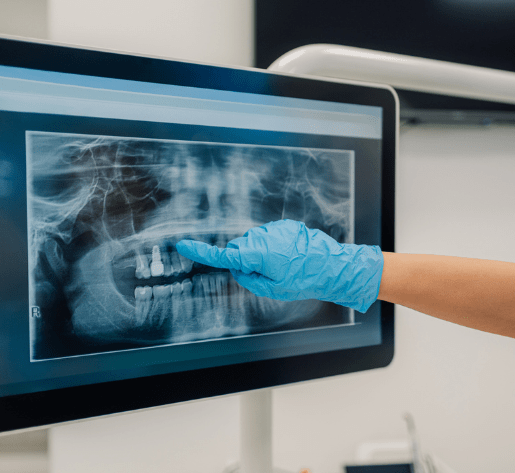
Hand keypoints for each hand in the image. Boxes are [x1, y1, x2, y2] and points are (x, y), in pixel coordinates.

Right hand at [175, 219, 383, 312]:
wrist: (331, 265)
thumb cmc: (303, 279)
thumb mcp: (272, 289)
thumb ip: (248, 279)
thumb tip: (238, 269)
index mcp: (258, 254)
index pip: (224, 255)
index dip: (201, 251)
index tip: (183, 245)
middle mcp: (263, 238)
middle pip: (239, 249)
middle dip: (244, 261)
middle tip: (267, 275)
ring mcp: (273, 229)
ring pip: (253, 243)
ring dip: (260, 254)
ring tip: (283, 265)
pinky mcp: (283, 225)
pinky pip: (267, 237)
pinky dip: (271, 246)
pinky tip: (288, 256)